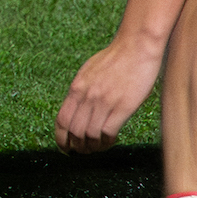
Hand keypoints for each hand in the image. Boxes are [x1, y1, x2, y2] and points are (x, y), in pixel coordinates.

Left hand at [54, 31, 164, 153]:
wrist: (136, 46)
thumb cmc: (116, 59)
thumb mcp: (89, 72)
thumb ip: (82, 90)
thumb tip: (76, 108)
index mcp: (77, 87)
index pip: (61, 120)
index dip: (61, 139)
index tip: (66, 148)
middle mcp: (87, 96)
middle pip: (74, 132)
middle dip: (78, 146)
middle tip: (85, 151)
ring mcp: (104, 101)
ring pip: (90, 135)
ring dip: (94, 146)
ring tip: (100, 146)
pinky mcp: (122, 106)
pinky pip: (107, 132)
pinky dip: (107, 141)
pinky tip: (112, 138)